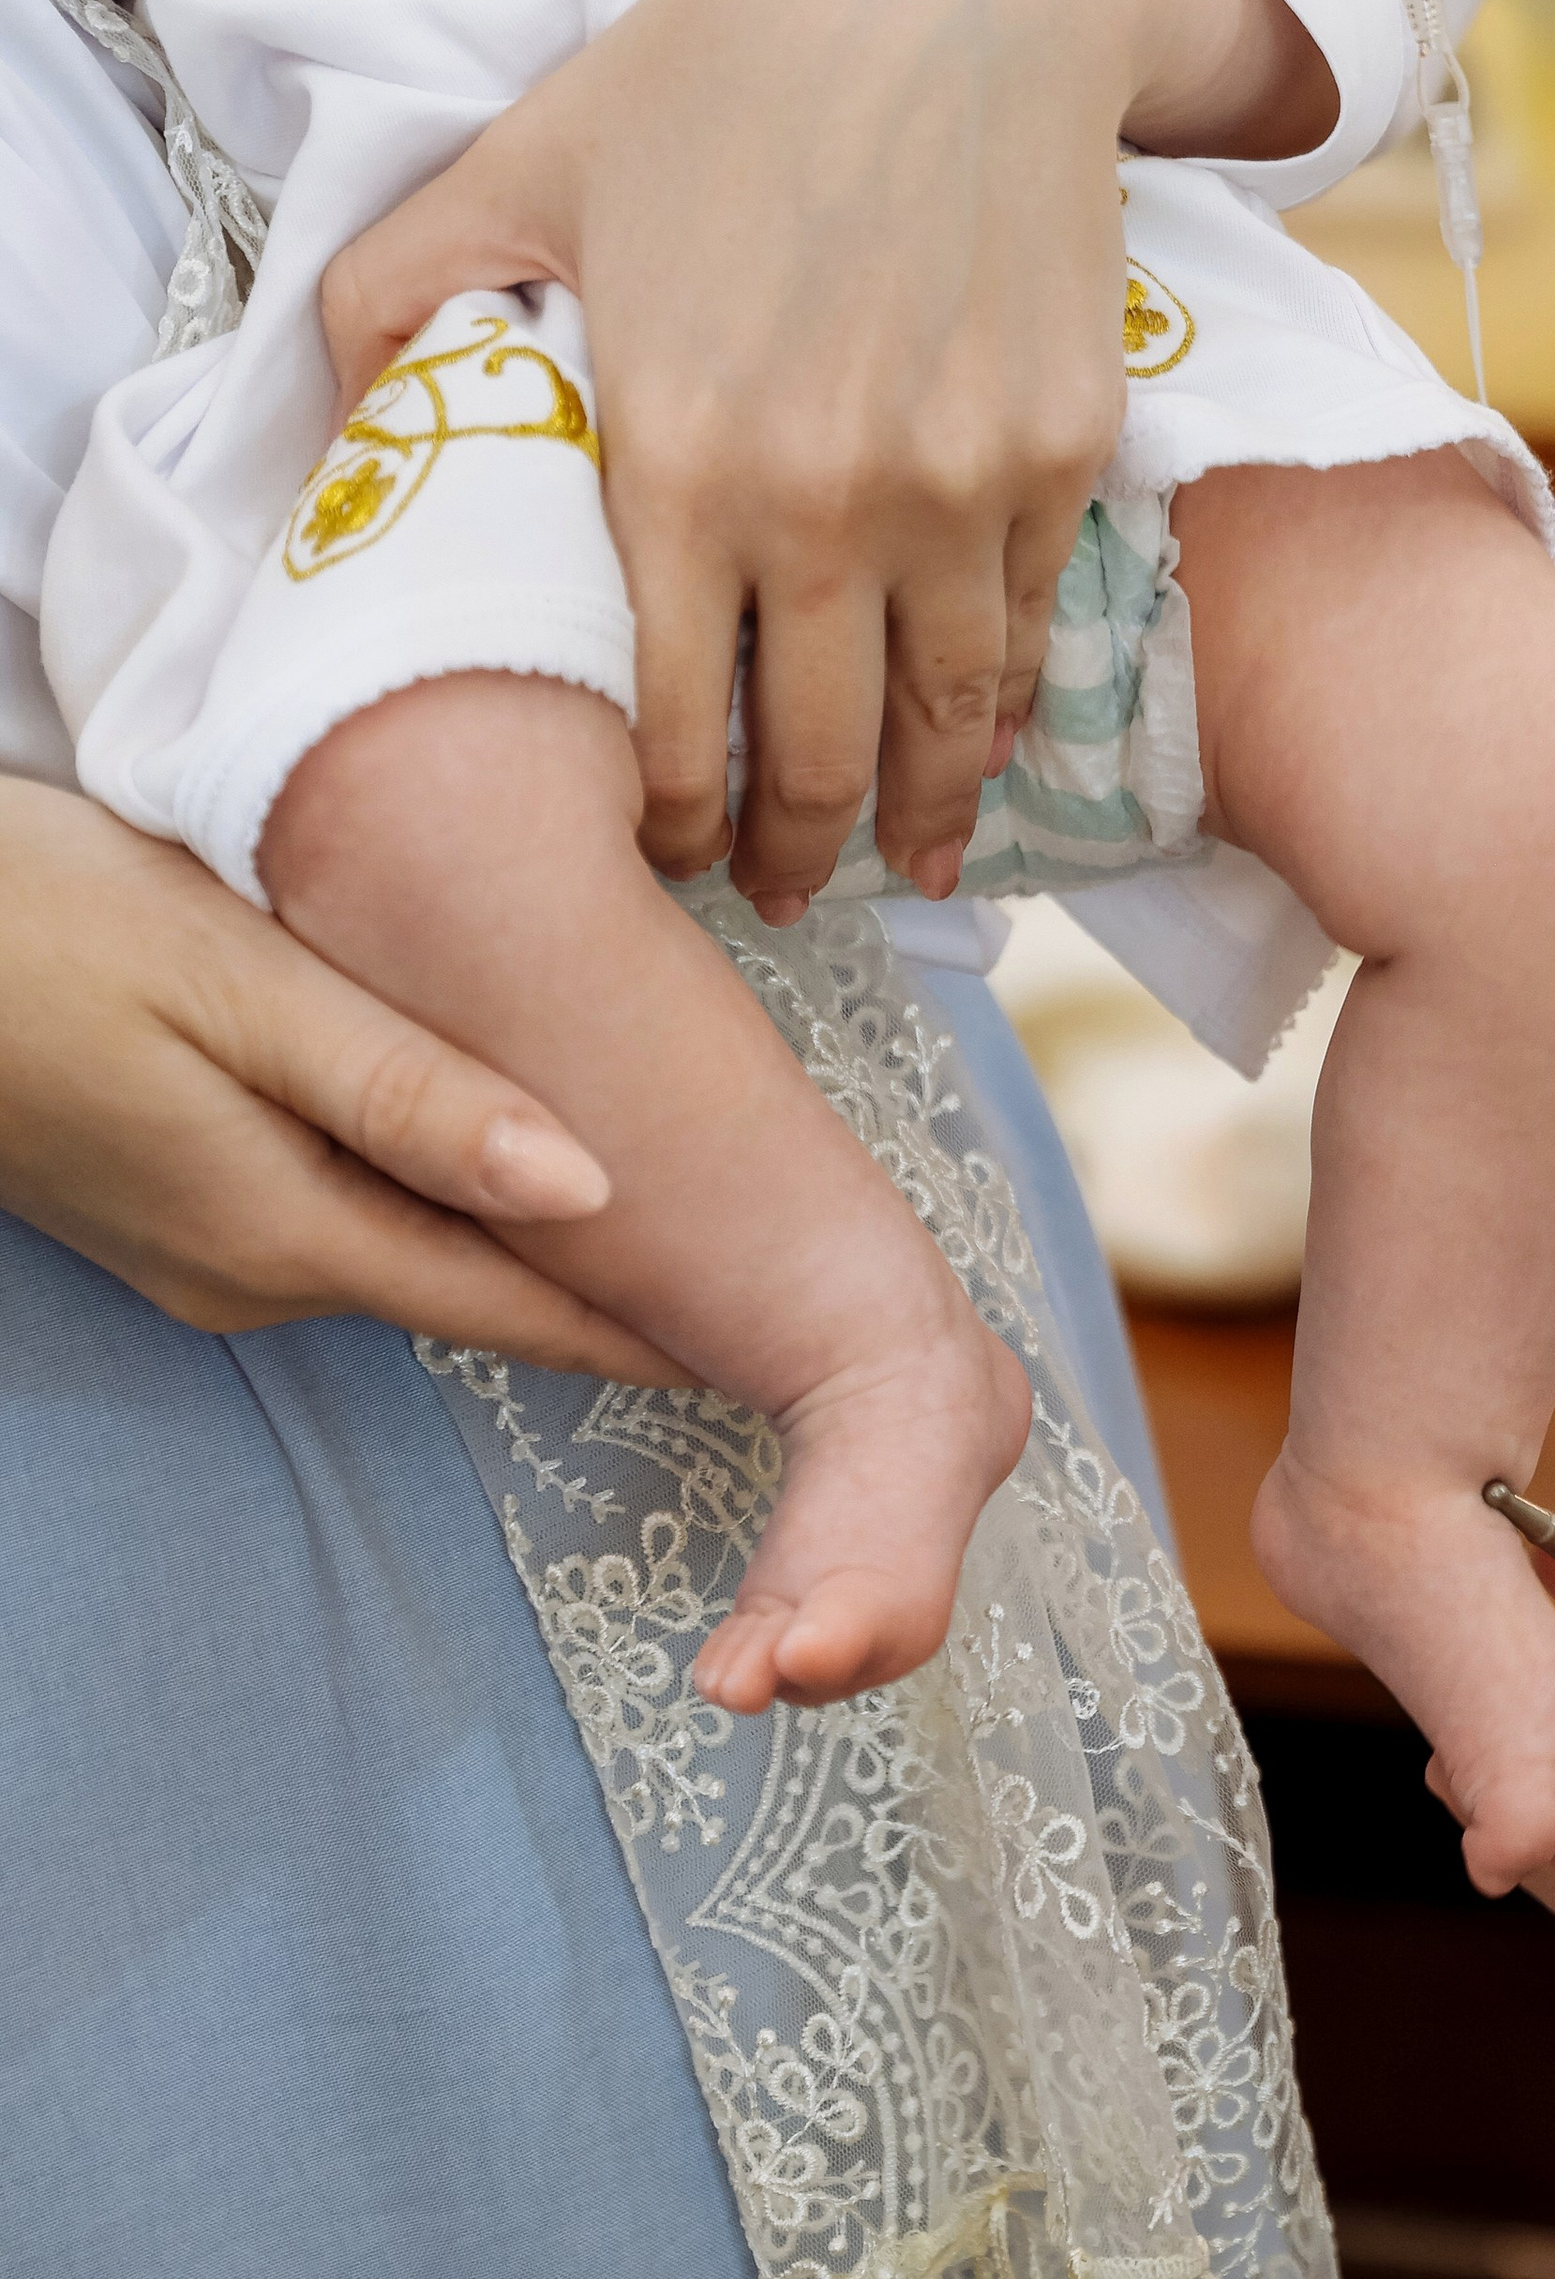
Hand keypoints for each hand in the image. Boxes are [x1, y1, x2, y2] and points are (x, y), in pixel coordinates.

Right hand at [0, 777, 678, 1373]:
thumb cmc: (30, 929)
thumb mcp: (237, 989)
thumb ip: (413, 1095)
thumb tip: (590, 1191)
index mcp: (284, 1229)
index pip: (511, 1309)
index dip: (641, 1330)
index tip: (758, 1349)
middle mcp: (246, 1274)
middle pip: (466, 1292)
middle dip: (595, 1293)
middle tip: (738, 1279)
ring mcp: (193, 1254)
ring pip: (398, 1255)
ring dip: (510, 1244)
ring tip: (648, 1219)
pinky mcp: (160, 1208)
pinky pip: (330, 1223)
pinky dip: (422, 1205)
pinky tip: (475, 1163)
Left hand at [322, 0, 1328, 922]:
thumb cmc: (730, 63)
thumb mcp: (531, 155)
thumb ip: (413, 288)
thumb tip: (347, 400)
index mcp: (681, 461)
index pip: (673, 727)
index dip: (668, 825)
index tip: (666, 856)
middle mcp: (828, 505)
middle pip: (820, 760)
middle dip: (796, 857)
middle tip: (781, 891)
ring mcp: (961, 489)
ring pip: (947, 725)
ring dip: (922, 820)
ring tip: (904, 866)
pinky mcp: (1061, 454)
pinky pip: (1029, 631)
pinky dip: (1003, 708)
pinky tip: (980, 741)